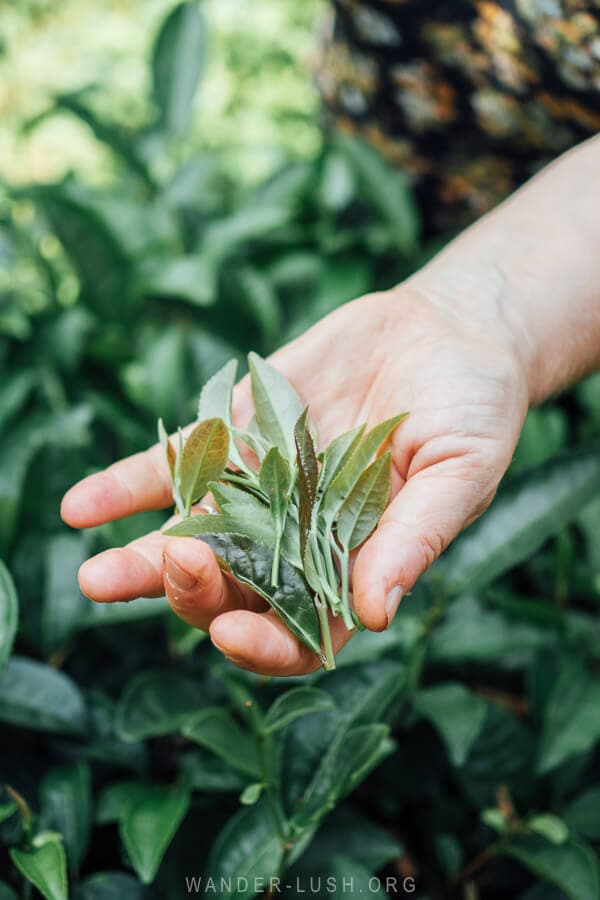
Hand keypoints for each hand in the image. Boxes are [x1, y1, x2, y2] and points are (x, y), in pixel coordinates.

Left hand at [61, 283, 528, 674]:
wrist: (446, 332)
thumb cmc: (472, 408)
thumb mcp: (460, 470)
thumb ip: (415, 537)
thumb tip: (378, 612)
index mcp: (356, 564)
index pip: (305, 629)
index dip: (267, 641)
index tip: (234, 632)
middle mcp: (300, 536)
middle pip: (235, 586)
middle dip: (194, 592)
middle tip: (170, 568)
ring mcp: (263, 486)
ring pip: (194, 534)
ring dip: (142, 560)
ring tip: (96, 578)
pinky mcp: (238, 432)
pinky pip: (178, 463)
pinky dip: (130, 484)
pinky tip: (83, 506)